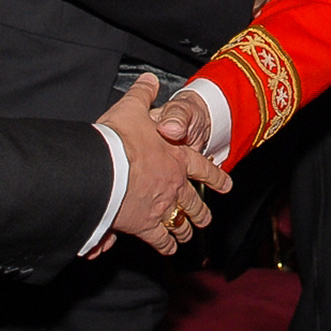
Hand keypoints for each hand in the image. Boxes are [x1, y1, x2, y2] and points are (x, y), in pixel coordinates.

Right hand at [96, 75, 230, 254]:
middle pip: (194, 202)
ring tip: (190, 235)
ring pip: (182, 222)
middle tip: (206, 219)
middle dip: (201, 213)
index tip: (227, 185)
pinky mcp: (145, 225)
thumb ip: (143, 94)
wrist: (103, 168)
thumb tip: (150, 80)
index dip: (216, 177)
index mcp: (177, 157)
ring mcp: (162, 206)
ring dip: (187, 229)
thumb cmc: (118, 138)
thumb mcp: (131, 108)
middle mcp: (175, 184)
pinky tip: (168, 250)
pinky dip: (165, 245)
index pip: (203, 168)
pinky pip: (160, 239)